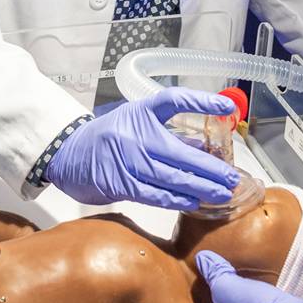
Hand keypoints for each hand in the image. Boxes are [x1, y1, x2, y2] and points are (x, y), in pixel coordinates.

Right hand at [42, 88, 239, 209]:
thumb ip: (169, 130)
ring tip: (222, 194)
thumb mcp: (137, 120)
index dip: (201, 101)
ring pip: (172, 178)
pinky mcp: (121, 184)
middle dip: (211, 168)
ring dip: (200, 188)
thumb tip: (203, 146)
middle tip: (232, 178)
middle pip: (181, 153)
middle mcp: (136, 135)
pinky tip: (193, 202)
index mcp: (142, 113)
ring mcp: (128, 161)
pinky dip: (176, 199)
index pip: (175, 101)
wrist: (70, 154)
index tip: (226, 107)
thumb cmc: (108, 135)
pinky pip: (155, 195)